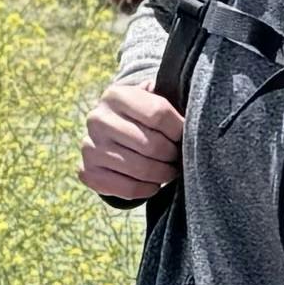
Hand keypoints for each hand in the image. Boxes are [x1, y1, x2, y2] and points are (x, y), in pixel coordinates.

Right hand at [76, 82, 183, 205]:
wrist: (110, 132)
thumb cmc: (142, 115)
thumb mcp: (153, 99)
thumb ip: (172, 102)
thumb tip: (196, 120)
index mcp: (116, 95)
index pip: (158, 114)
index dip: (179, 129)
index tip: (185, 135)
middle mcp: (98, 119)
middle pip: (151, 144)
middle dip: (172, 155)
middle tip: (179, 157)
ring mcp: (89, 146)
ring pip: (140, 168)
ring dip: (162, 174)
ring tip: (169, 170)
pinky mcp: (87, 171)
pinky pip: (126, 188)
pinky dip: (147, 189)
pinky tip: (154, 184)